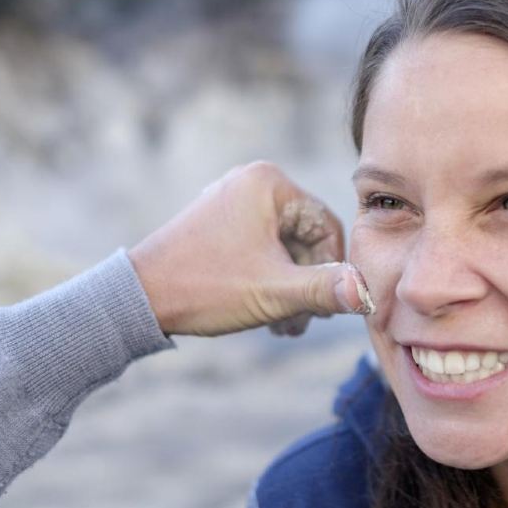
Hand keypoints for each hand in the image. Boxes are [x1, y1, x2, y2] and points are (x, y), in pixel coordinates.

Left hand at [127, 161, 373, 336]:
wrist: (139, 298)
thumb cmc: (205, 287)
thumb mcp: (275, 292)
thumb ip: (325, 290)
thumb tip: (367, 293)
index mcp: (269, 183)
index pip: (327, 225)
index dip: (333, 270)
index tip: (325, 307)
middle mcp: (251, 182)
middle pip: (305, 237)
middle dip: (307, 283)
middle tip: (301, 323)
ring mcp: (232, 200)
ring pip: (284, 246)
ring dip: (290, 287)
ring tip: (283, 325)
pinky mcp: (219, 221)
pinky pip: (261, 247)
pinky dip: (269, 278)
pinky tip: (266, 314)